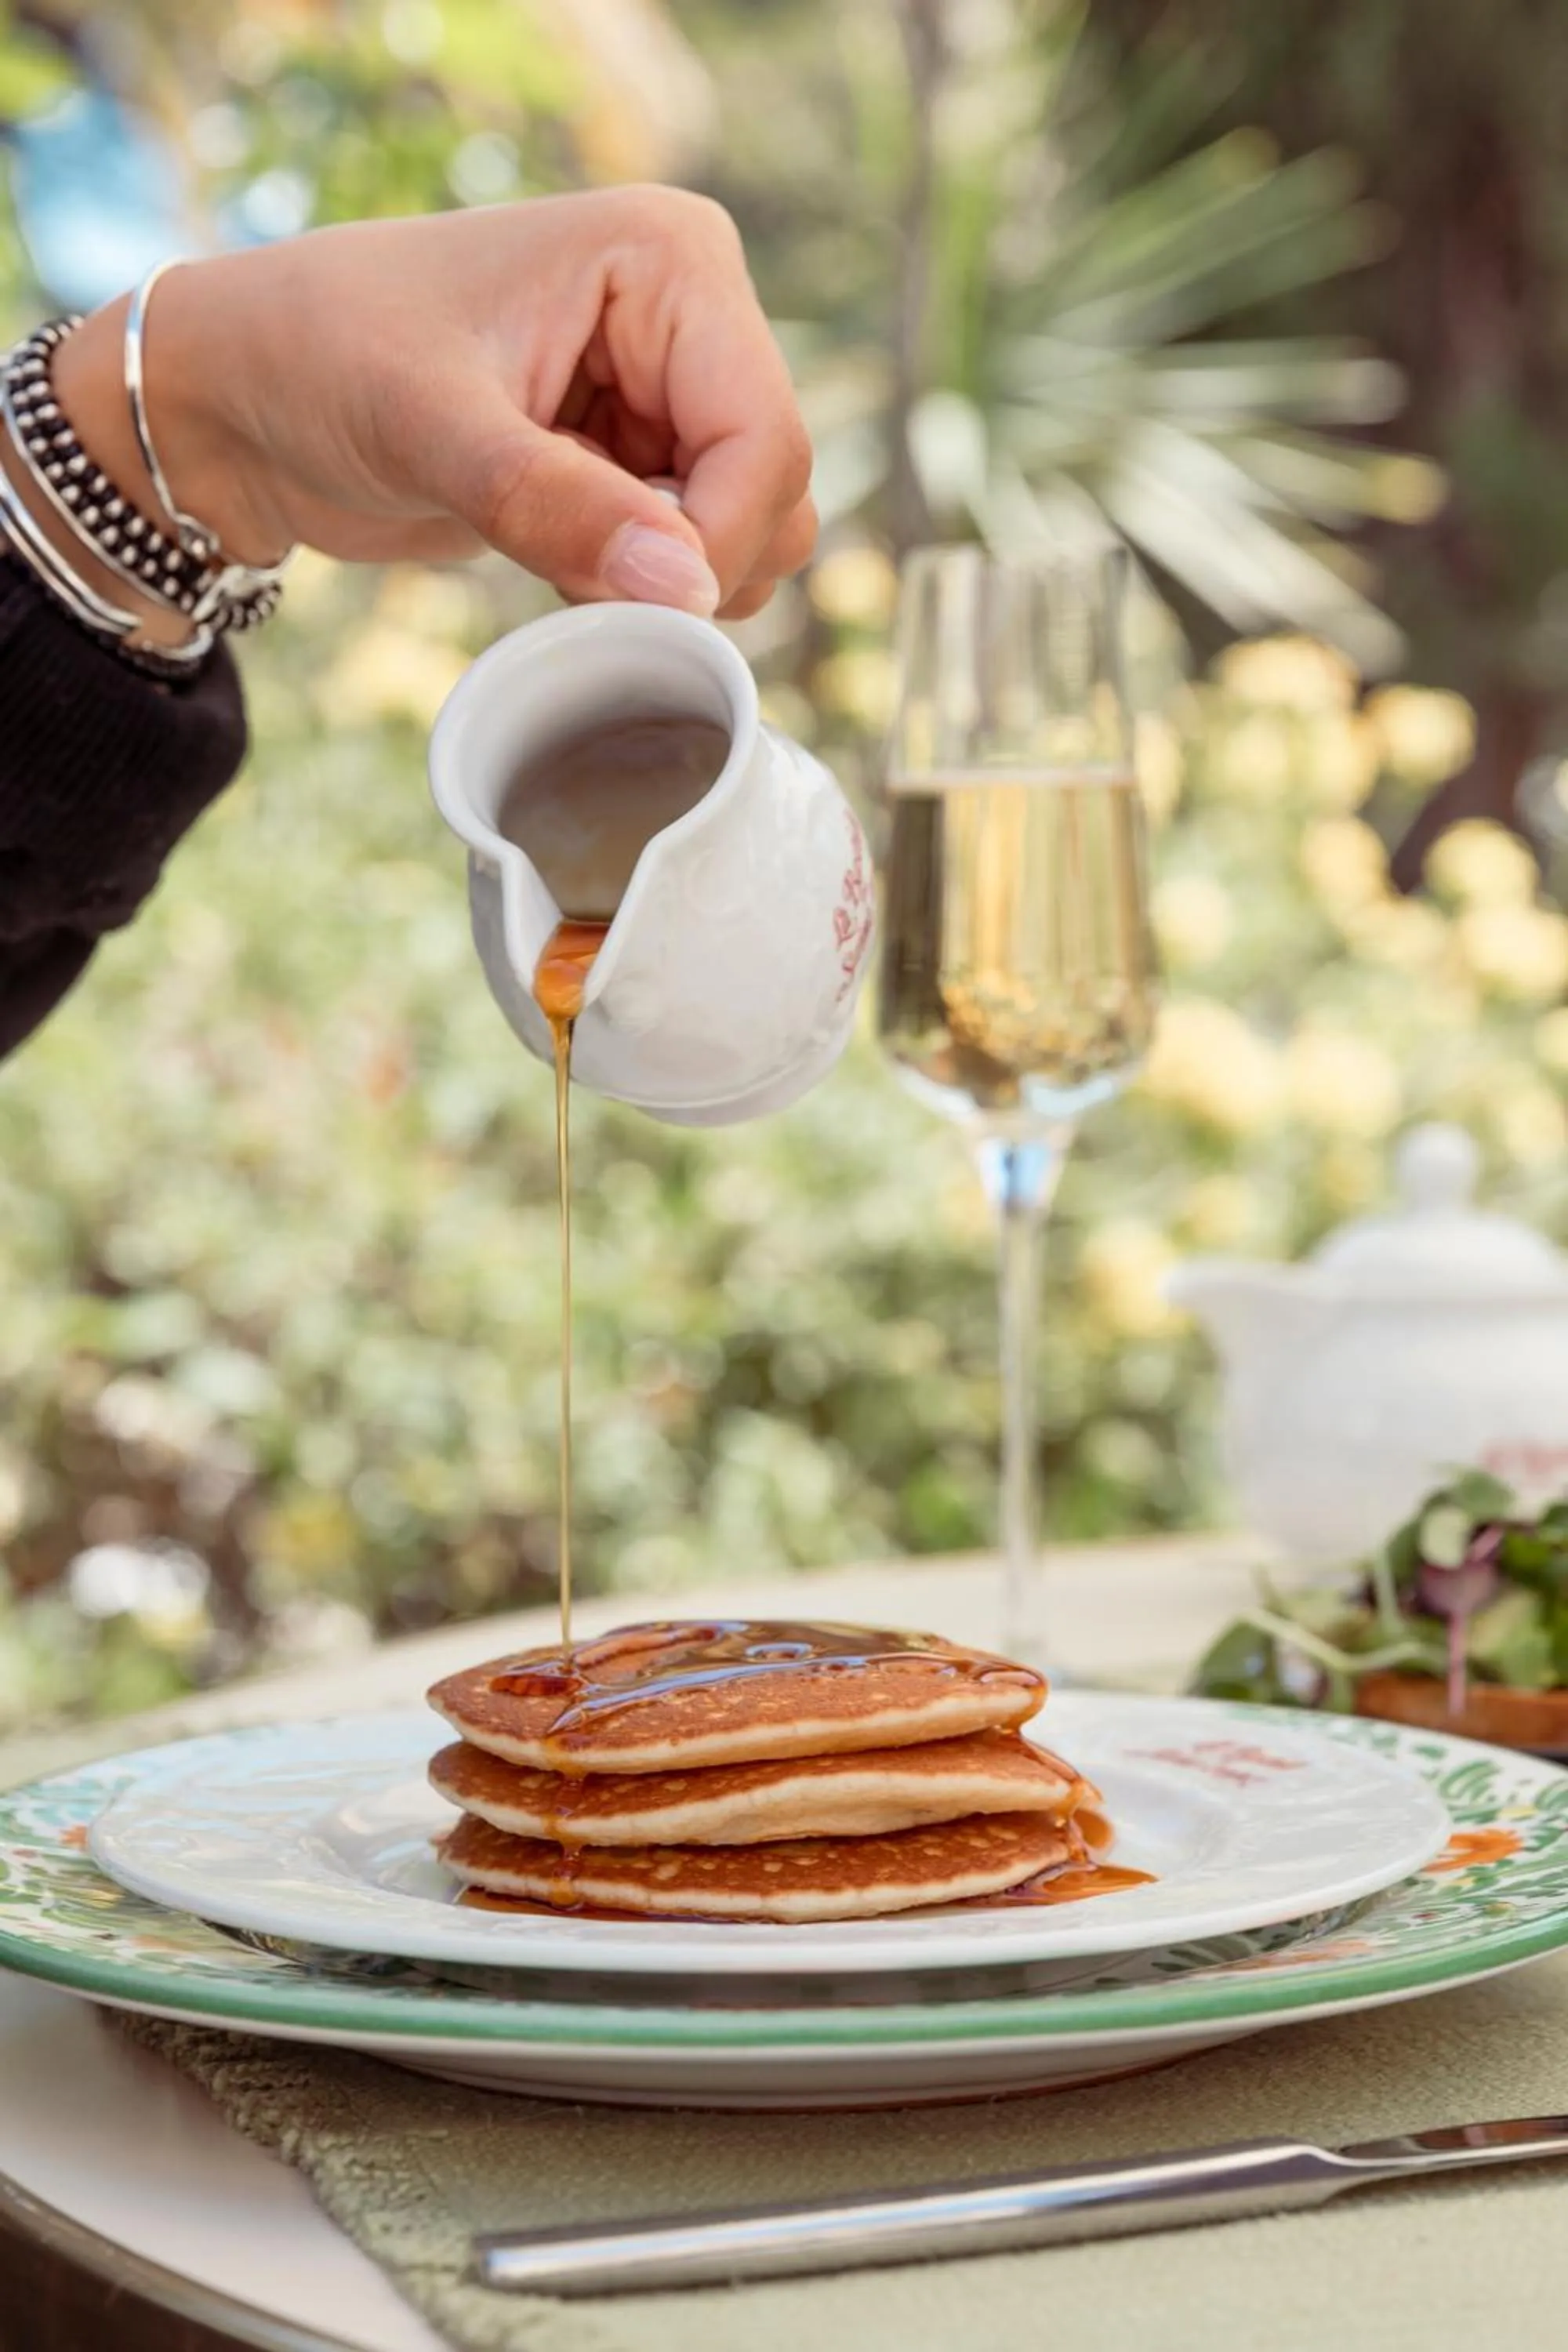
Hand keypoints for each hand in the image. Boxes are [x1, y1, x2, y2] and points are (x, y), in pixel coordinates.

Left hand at [52, 189, 816, 623]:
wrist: (244, 400)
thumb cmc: (318, 361)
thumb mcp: (430, 430)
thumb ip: (559, 508)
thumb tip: (686, 588)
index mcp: (668, 259)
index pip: (766, 434)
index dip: (716, 541)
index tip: (635, 605)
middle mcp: (689, 315)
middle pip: (776, 490)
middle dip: (690, 564)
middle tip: (571, 577)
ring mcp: (667, 390)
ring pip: (752, 533)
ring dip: (666, 582)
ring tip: (550, 555)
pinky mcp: (636, 456)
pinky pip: (694, 555)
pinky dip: (637, 586)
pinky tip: (553, 560)